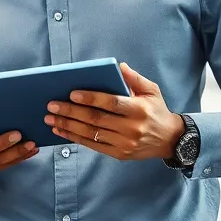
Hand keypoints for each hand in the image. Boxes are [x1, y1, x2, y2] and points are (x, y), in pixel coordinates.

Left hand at [44, 62, 183, 160]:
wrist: (170, 140)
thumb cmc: (156, 110)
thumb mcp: (152, 90)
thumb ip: (134, 78)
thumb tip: (118, 66)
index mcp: (139, 109)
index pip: (111, 103)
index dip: (90, 98)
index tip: (72, 94)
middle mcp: (131, 128)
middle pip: (96, 119)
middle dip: (71, 112)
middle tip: (51, 106)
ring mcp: (124, 143)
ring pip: (91, 134)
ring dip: (67, 126)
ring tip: (50, 119)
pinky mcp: (119, 154)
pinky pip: (93, 146)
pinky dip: (74, 138)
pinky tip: (61, 131)